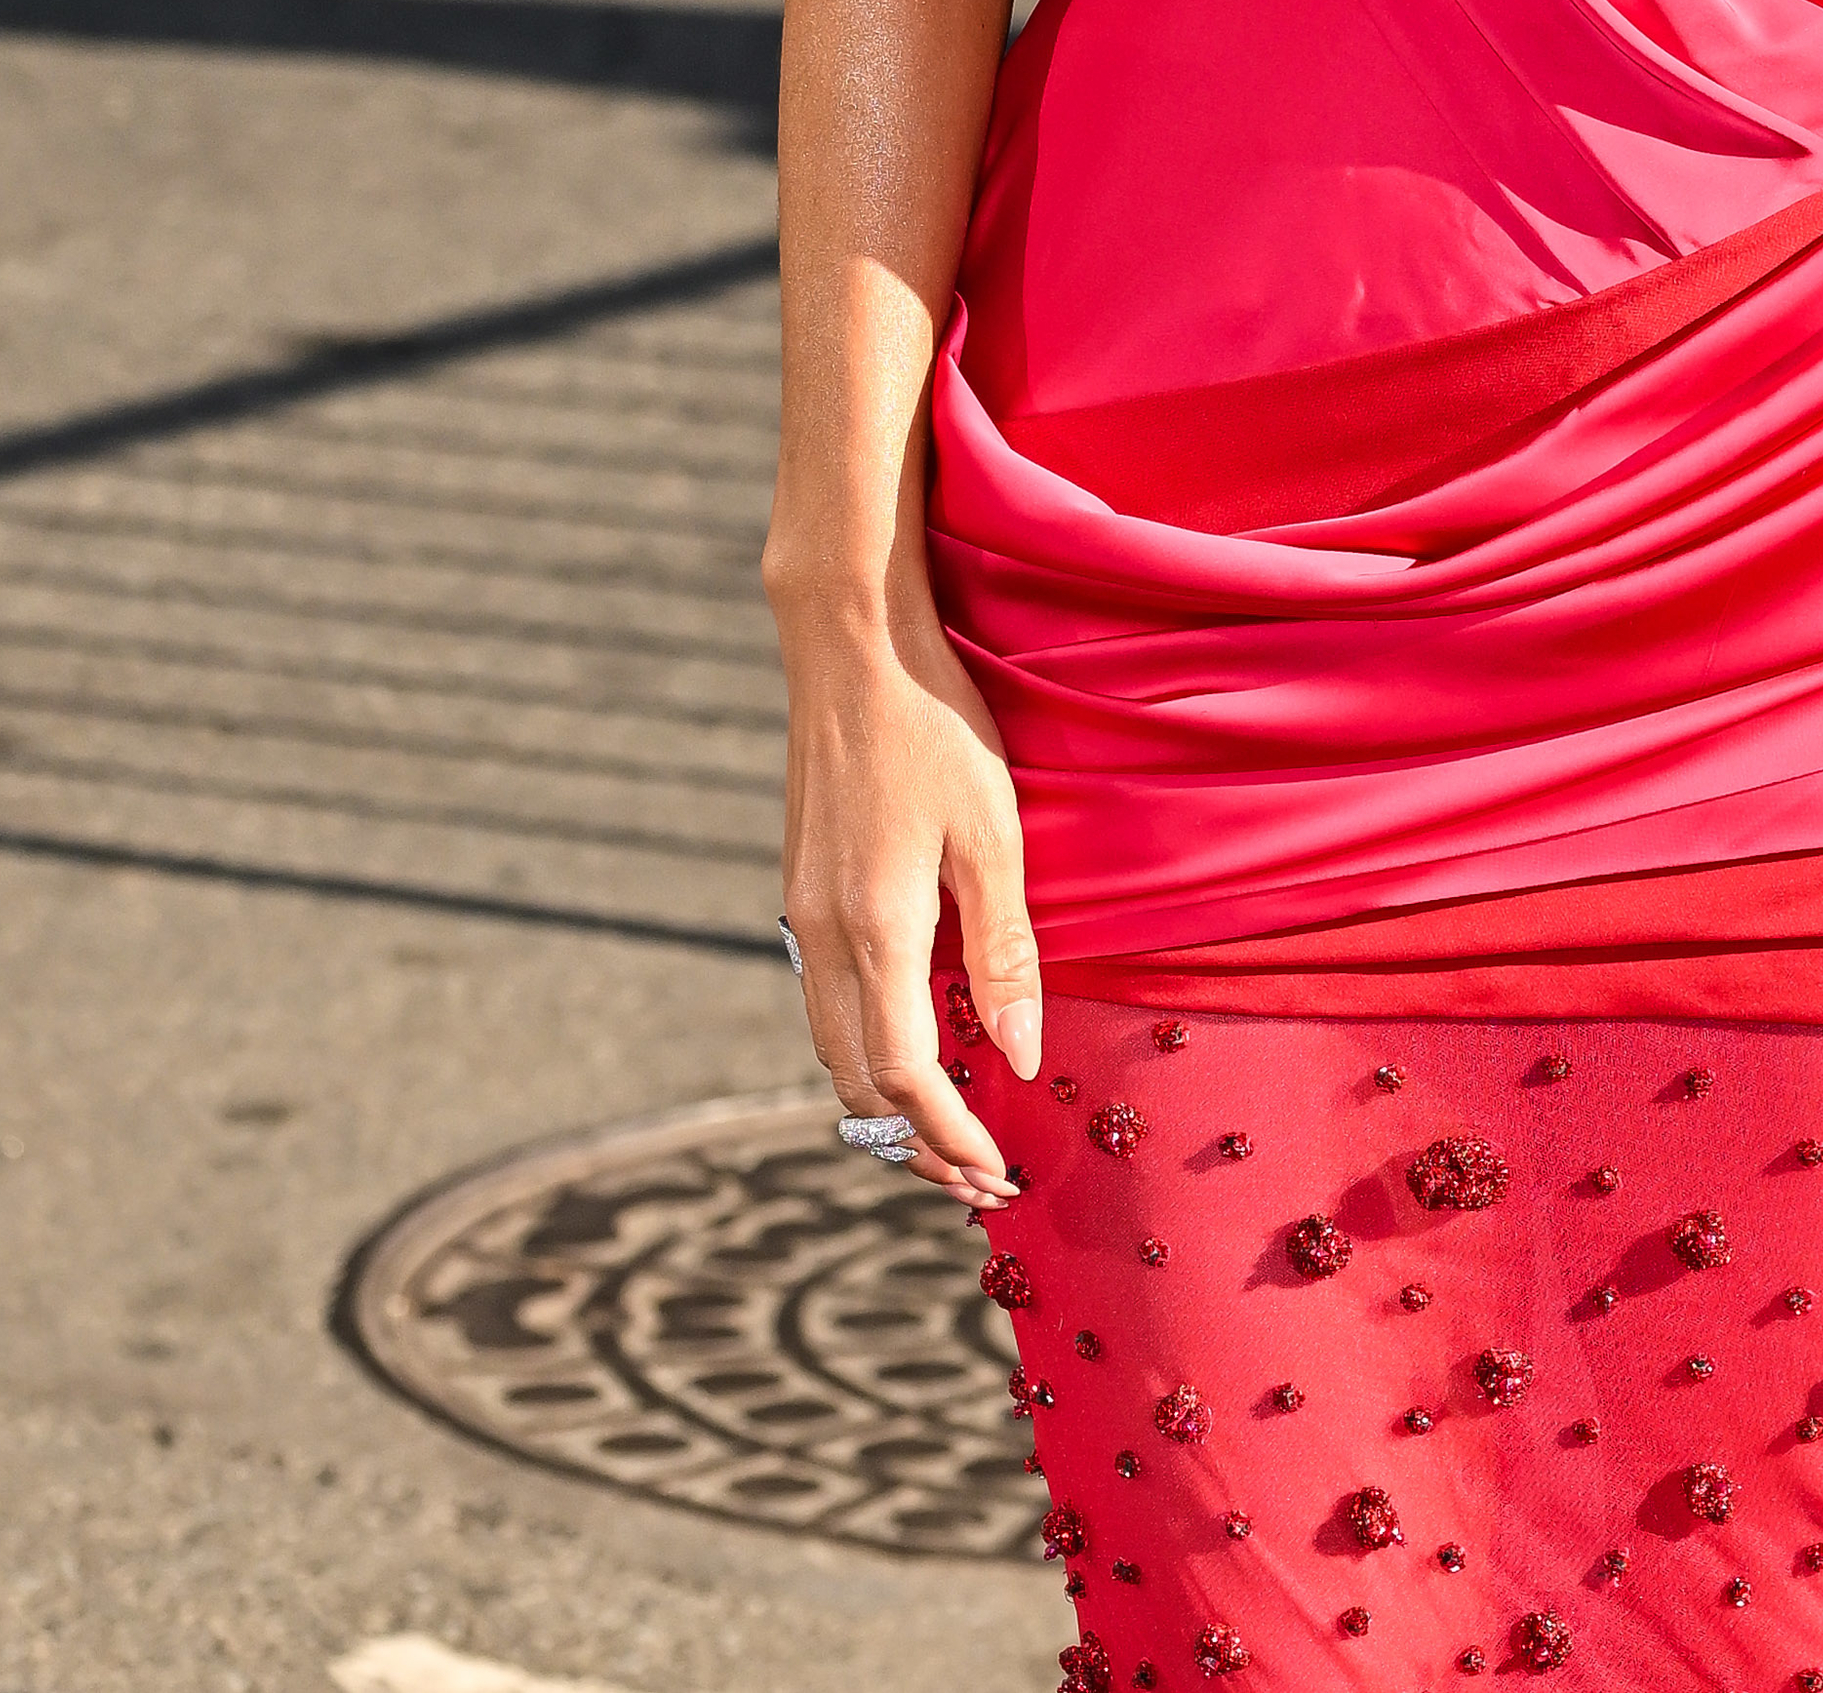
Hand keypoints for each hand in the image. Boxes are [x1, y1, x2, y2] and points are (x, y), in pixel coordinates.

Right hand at [775, 561, 1038, 1213]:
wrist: (851, 646)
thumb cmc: (935, 726)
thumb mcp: (992, 833)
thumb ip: (1004, 951)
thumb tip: (1019, 1055)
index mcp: (875, 928)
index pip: (904, 1077)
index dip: (950, 1137)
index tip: (997, 1173)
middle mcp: (823, 934)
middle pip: (856, 1083)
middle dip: (915, 1143)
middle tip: (978, 1176)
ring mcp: (803, 912)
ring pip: (831, 1047)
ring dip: (885, 1102)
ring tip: (949, 1129)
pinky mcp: (802, 888)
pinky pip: (825, 1002)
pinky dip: (865, 1048)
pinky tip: (913, 1040)